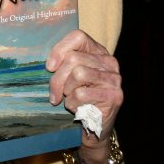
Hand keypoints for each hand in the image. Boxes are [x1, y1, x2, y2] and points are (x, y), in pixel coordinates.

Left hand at [46, 30, 122, 163]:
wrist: (94, 126)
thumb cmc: (78, 97)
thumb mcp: (68, 76)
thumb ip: (62, 63)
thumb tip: (50, 65)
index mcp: (97, 51)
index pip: (78, 36)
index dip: (60, 49)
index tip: (49, 67)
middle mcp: (109, 62)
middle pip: (73, 58)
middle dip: (57, 79)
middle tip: (54, 94)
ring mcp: (114, 78)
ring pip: (78, 74)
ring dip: (67, 91)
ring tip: (70, 99)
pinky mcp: (115, 96)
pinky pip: (82, 94)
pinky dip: (73, 103)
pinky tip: (77, 108)